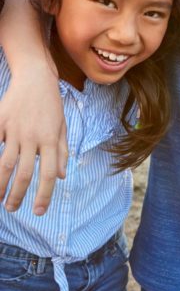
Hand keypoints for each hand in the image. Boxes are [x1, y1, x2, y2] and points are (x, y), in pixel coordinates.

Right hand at [0, 62, 66, 214]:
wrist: (36, 79)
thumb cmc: (51, 104)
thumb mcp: (62, 126)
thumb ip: (61, 152)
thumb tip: (62, 177)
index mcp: (51, 139)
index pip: (49, 173)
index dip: (44, 194)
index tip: (39, 211)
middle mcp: (33, 137)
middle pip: (24, 173)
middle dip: (18, 195)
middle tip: (13, 209)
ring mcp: (15, 131)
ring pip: (5, 164)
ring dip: (1, 185)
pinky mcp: (0, 123)